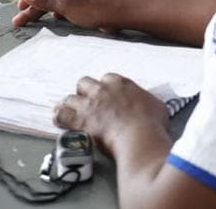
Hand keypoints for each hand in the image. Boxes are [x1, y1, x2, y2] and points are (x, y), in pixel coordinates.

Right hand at [13, 0, 117, 29]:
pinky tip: (54, 20)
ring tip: (31, 23)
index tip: (20, 9)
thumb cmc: (93, 7)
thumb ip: (46, 1)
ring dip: (41, 12)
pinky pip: (62, 9)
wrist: (117, 13)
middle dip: (31, 8)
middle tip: (19, 22)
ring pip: (53, 3)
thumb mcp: (65, 5)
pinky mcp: (81, 7)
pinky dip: (54, 14)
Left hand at [53, 74, 169, 152]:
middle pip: (84, 83)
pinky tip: (59, 120)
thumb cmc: (151, 123)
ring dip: (71, 106)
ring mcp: (88, 104)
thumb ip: (146, 101)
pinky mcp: (79, 120)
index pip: (107, 79)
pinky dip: (59, 117)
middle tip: (90, 105)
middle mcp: (101, 89)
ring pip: (70, 98)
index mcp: (120, 83)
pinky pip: (61, 114)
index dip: (105, 89)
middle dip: (85, 93)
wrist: (139, 136)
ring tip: (72, 113)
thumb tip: (146, 106)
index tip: (108, 98)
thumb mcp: (156, 105)